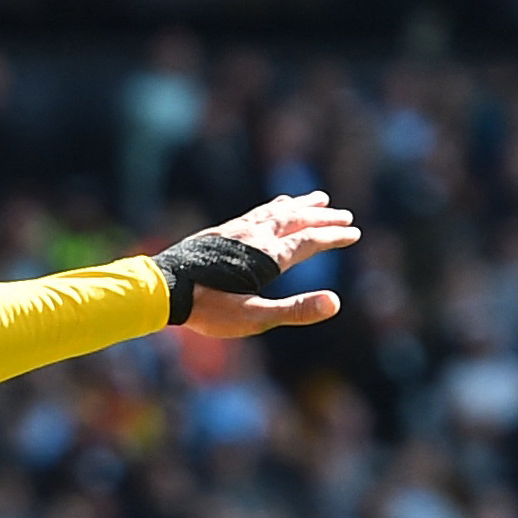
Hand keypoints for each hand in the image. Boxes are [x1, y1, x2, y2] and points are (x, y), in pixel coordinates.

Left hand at [175, 191, 358, 338]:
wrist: (163, 289)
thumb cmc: (208, 309)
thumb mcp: (254, 318)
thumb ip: (295, 310)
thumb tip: (335, 303)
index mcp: (268, 256)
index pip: (310, 241)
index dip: (334, 237)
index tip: (354, 234)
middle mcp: (256, 236)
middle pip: (297, 220)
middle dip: (323, 218)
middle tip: (345, 215)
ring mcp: (237, 230)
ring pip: (277, 211)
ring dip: (300, 206)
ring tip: (318, 199)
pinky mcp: (221, 232)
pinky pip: (256, 213)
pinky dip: (273, 208)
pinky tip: (271, 210)